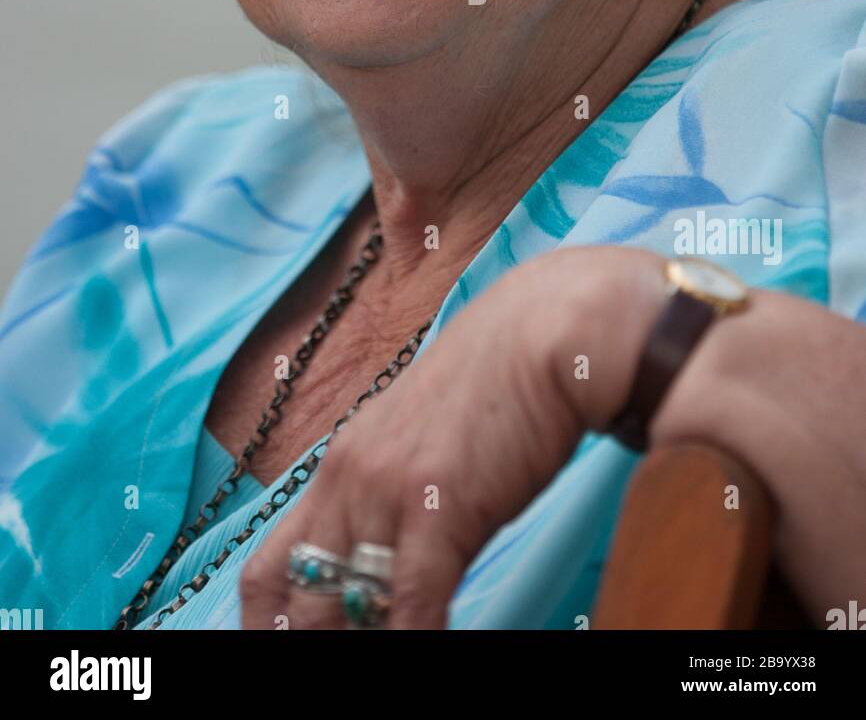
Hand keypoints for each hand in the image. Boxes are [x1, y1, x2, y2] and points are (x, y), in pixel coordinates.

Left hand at [239, 243, 666, 629]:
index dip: (268, 628)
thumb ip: (390, 493)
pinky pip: (408, 606)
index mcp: (338, 465)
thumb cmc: (495, 385)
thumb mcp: (418, 437)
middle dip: (317, 643)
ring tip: (384, 663)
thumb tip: (383, 562)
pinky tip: (429, 650)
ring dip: (364, 645)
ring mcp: (387, 491)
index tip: (291, 648)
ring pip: (343, 613)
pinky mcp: (437, 505)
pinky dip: (413, 642)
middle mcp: (347, 479)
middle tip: (345, 660)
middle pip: (298, 603)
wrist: (544, 331)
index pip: (266, 573)